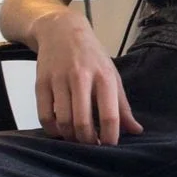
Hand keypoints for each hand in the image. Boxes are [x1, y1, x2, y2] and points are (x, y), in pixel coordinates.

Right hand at [32, 10, 143, 144]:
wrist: (63, 31)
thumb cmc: (92, 56)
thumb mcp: (112, 75)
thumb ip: (122, 105)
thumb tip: (136, 131)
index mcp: (104, 76)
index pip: (109, 115)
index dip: (109, 137)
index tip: (109, 146)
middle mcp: (81, 77)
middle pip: (83, 123)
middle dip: (87, 141)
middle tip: (90, 145)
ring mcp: (59, 80)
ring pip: (63, 122)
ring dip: (70, 136)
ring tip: (76, 137)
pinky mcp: (41, 83)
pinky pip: (44, 117)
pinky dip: (52, 130)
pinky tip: (59, 129)